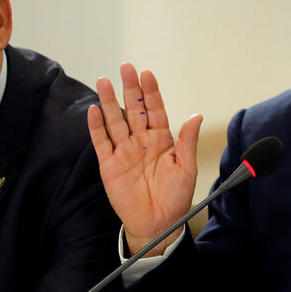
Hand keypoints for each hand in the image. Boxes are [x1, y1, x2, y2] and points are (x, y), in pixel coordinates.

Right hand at [88, 63, 201, 255]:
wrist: (158, 223)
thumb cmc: (175, 197)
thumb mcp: (186, 168)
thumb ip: (187, 141)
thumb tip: (196, 116)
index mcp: (162, 139)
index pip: (155, 109)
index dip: (150, 92)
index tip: (147, 74)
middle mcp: (141, 141)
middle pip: (133, 108)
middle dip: (129, 88)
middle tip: (126, 67)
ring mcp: (124, 151)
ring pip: (115, 121)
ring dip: (109, 101)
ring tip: (104, 81)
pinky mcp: (109, 165)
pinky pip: (101, 142)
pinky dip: (97, 127)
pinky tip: (94, 110)